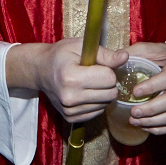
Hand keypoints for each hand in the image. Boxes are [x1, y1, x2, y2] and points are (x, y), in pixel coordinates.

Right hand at [6, 38, 128, 123]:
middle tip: (95, 74)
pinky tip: (85, 92)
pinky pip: (97, 112)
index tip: (97, 65)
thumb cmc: (60, 55)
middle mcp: (69, 97)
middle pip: (110, 94)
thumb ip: (105, 54)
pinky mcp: (70, 118)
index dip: (108, 69)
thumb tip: (125, 58)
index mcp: (71, 77)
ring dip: (102, 93)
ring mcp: (69, 110)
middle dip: (108, 82)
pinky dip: (96, 102)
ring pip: (105, 104)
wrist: (40, 70)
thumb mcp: (80, 47)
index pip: (109, 78)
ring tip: (88, 82)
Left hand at [125, 37, 165, 134]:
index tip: (134, 92)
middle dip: (151, 109)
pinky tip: (144, 126)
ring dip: (153, 121)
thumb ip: (131, 54)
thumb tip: (110, 62)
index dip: (151, 87)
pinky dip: (159, 128)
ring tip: (135, 120)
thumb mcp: (147, 48)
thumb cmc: (161, 53)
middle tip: (133, 112)